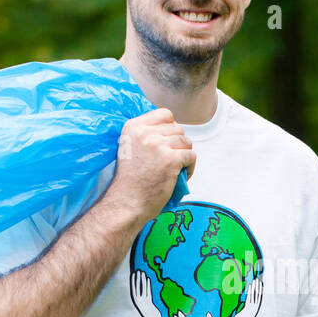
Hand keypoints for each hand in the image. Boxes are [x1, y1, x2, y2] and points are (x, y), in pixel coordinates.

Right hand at [109, 108, 195, 225]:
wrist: (126, 202)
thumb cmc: (128, 181)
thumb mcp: (129, 148)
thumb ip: (145, 135)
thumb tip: (171, 129)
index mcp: (133, 127)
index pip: (164, 114)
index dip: (170, 128)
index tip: (167, 143)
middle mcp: (145, 133)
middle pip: (178, 129)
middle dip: (178, 144)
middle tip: (171, 161)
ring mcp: (158, 145)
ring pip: (186, 142)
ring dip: (185, 156)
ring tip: (176, 169)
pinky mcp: (170, 160)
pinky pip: (191, 156)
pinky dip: (190, 167)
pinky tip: (181, 176)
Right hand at [130, 268, 157, 316]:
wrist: (150, 315)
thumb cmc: (143, 307)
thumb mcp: (138, 302)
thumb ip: (137, 294)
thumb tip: (135, 284)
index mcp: (134, 299)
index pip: (133, 287)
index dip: (133, 280)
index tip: (133, 273)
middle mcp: (139, 299)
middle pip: (138, 286)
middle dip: (138, 278)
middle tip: (138, 271)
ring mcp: (145, 299)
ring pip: (144, 287)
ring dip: (143, 279)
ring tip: (143, 273)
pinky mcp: (150, 299)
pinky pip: (149, 290)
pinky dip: (148, 284)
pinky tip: (148, 279)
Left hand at [233, 273, 261, 316]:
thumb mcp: (246, 314)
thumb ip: (247, 309)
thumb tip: (246, 305)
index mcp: (256, 308)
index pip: (259, 297)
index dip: (260, 290)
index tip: (261, 284)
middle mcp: (255, 307)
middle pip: (258, 295)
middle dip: (258, 287)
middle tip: (258, 279)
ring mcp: (252, 307)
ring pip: (254, 295)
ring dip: (255, 287)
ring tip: (255, 280)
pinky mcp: (248, 307)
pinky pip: (250, 297)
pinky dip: (250, 291)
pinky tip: (250, 286)